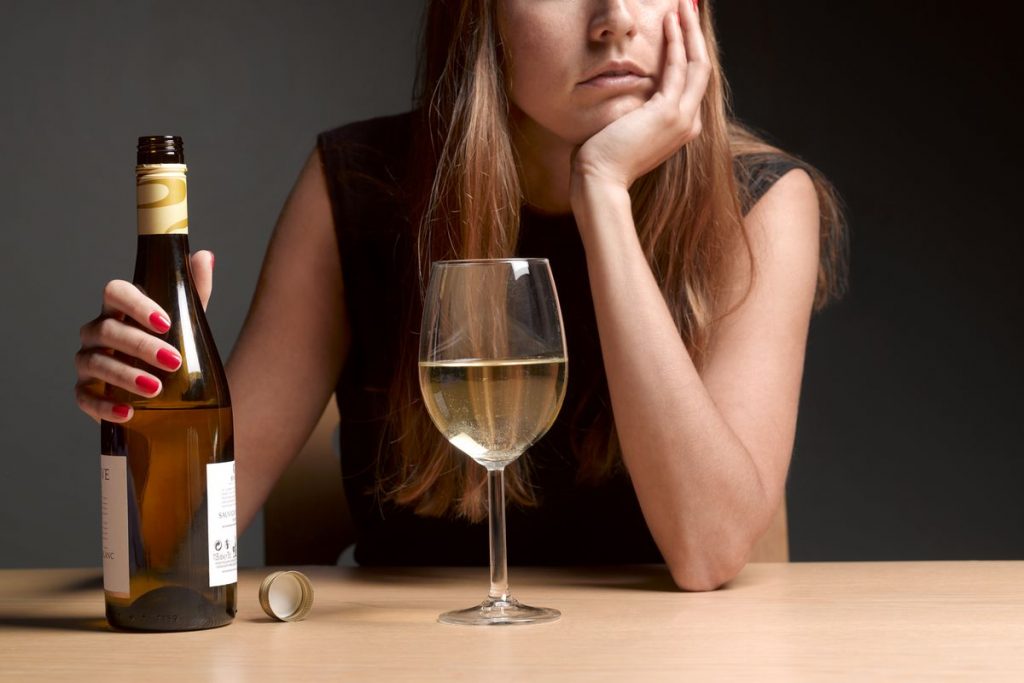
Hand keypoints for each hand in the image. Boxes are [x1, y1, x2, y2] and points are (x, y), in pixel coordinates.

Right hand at [74, 250, 214, 422]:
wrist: (168, 391)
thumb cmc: (172, 345)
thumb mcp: (188, 320)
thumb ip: (194, 290)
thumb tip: (204, 256)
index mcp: (120, 309)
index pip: (115, 292)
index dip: (137, 304)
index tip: (166, 322)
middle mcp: (98, 332)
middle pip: (108, 330)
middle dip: (141, 345)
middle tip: (174, 361)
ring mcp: (88, 362)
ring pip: (95, 362)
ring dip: (125, 375)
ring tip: (156, 388)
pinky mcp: (86, 393)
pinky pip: (85, 398)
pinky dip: (105, 406)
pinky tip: (128, 412)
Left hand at [570, 0, 709, 197]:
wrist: (599, 180)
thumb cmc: (603, 159)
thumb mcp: (626, 130)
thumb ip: (635, 113)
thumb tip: (627, 97)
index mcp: (680, 128)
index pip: (691, 82)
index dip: (689, 51)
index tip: (682, 28)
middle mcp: (689, 124)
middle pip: (701, 69)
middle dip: (695, 35)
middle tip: (689, 6)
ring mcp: (682, 119)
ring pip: (696, 64)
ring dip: (689, 31)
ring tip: (682, 5)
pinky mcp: (669, 113)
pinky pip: (678, 67)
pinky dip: (676, 41)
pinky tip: (670, 21)